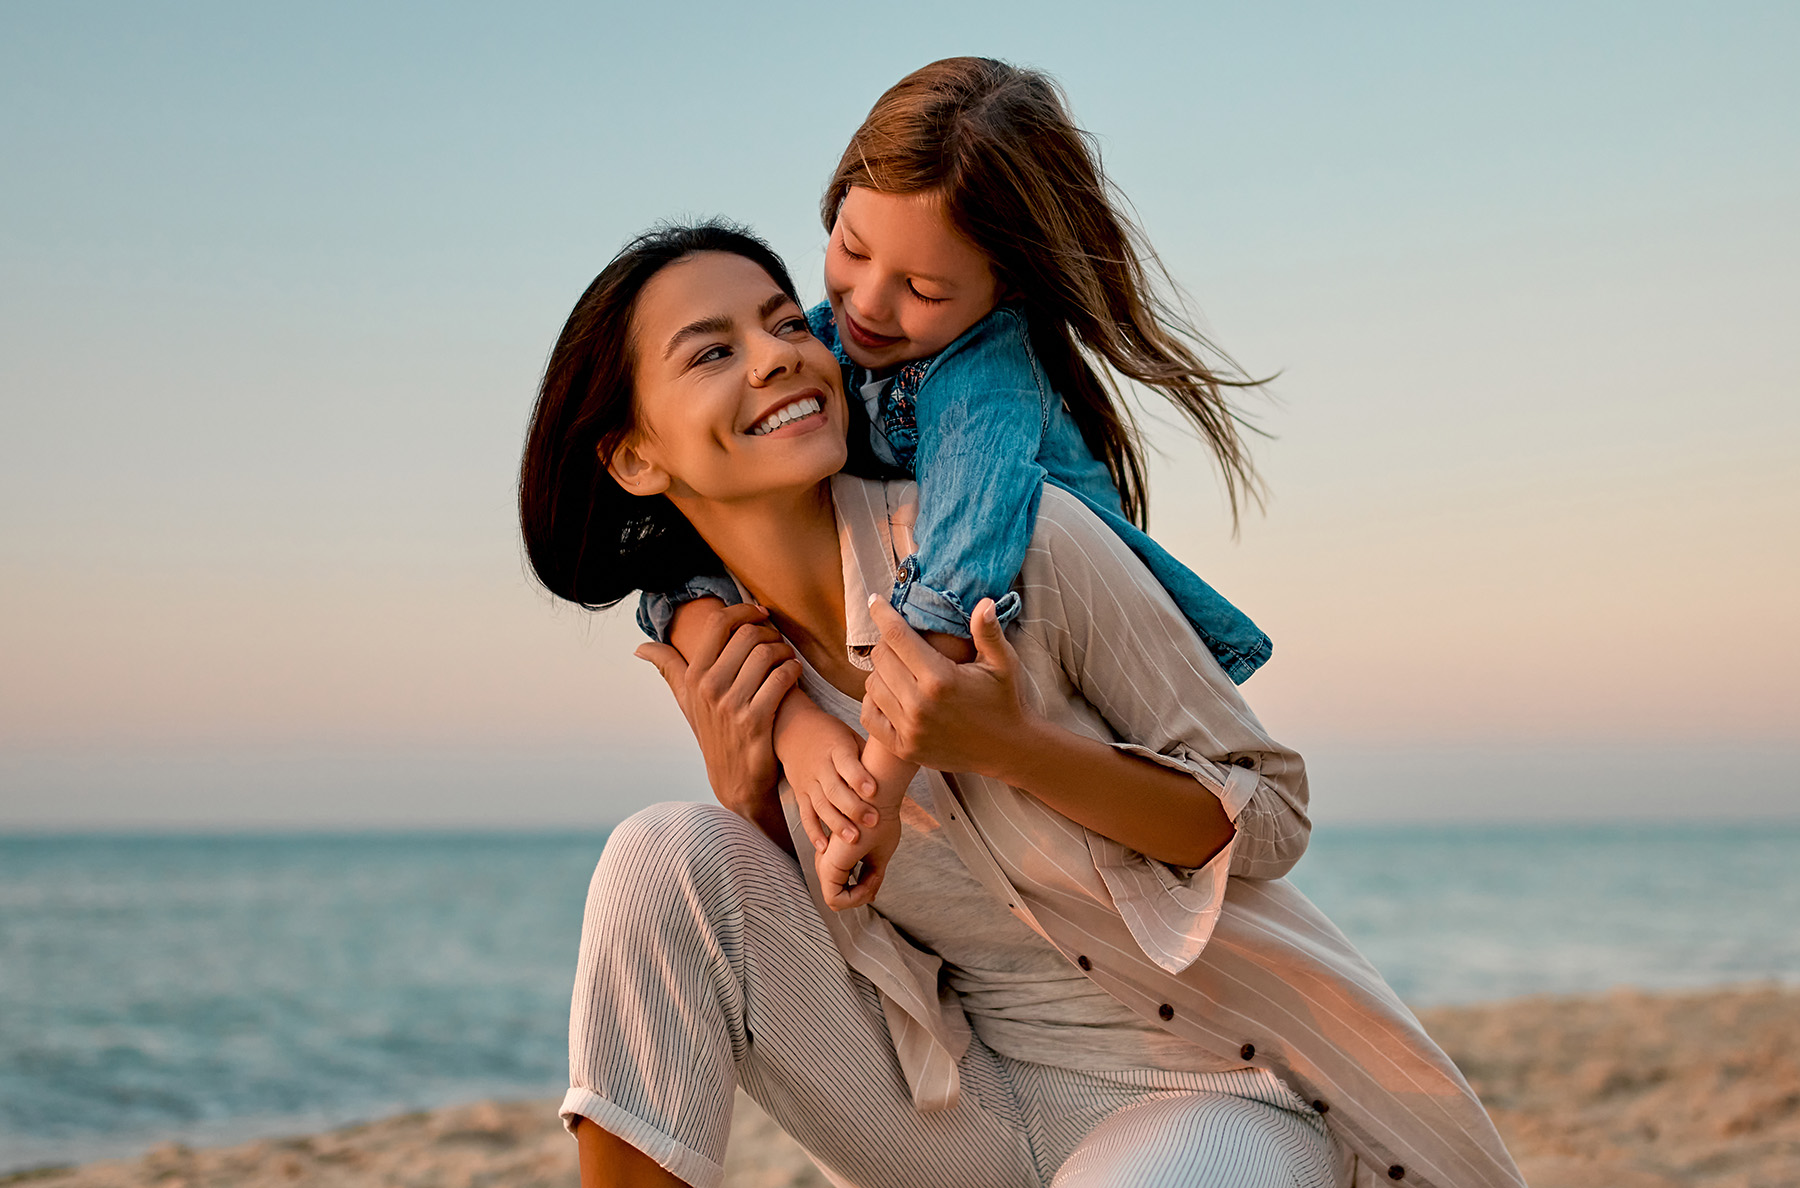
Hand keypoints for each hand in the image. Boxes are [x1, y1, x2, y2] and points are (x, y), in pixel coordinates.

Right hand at [637, 601, 798, 818]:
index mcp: (693, 676)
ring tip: (787, 657)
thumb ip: (667, 668)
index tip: (759, 612)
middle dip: (769, 632)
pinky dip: (793, 670)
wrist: (735, 780)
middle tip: (778, 641)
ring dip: (784, 650)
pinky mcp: (756, 721)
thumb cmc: (713, 733)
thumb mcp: (686, 700)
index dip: (743, 610)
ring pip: (767, 654)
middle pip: (748, 635)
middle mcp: (709, 688)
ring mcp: (732, 705)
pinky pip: (781, 678)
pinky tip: (794, 673)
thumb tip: (639, 648)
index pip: (719, 624)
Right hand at [776, 701, 881, 856]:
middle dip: (853, 808)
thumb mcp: (851, 737)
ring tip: (853, 839)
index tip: (873, 791)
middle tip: (872, 821)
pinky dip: (814, 832)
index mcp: (836, 749)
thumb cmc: (832, 736)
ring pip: (821, 805)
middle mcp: (820, 767)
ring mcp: (808, 782)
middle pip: (835, 790)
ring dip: (837, 824)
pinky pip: (806, 815)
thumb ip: (868, 755)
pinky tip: (824, 847)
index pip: (847, 764)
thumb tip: (898, 765)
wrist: (794, 729)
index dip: (859, 778)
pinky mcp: (800, 794)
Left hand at [817, 806, 900, 911]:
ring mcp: (825, 861)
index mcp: (834, 851)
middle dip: (859, 896)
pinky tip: (869, 884)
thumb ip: (871, 874)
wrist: (878, 796)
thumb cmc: (881, 817)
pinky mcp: (828, 865)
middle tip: (875, 885)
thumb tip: (870, 896)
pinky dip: (854, 898)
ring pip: (835, 899)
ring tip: (873, 882)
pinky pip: (834, 898)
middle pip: (838, 895)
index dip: (861, 893)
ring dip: (858, 896)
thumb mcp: (879, 852)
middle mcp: (826, 856)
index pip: (840, 888)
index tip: (876, 883)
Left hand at [860, 597, 1039, 777]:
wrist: (1007, 749)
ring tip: (899, 668)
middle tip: (899, 641)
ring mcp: (910, 729)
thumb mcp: (1003, 663)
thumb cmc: (1005, 700)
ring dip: (881, 672)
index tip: (874, 600)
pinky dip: (873, 702)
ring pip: (872, 685)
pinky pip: (869, 717)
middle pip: (881, 658)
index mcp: (941, 679)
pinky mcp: (905, 748)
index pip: (897, 636)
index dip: (882, 613)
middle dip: (886, 643)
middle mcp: (920, 705)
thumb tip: (983, 602)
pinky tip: (889, 694)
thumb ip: (988, 632)